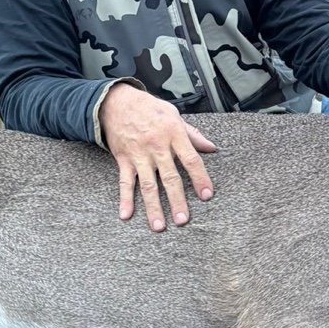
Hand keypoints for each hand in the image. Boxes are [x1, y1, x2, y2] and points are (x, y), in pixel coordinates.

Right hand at [98, 84, 216, 231]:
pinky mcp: (123, 159)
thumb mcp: (174, 116)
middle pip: (170, 177)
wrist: (117, 101)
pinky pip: (125, 182)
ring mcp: (139, 155)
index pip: (191, 159)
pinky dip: (125, 199)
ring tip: (158, 226)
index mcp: (174, 135)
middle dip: (177, 200)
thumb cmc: (149, 108)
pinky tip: (126, 215)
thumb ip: (193, 135)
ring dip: (153, 207)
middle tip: (183, 220)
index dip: (200, 178)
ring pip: (148, 185)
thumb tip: (211, 148)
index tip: (206, 195)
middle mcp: (157, 147)